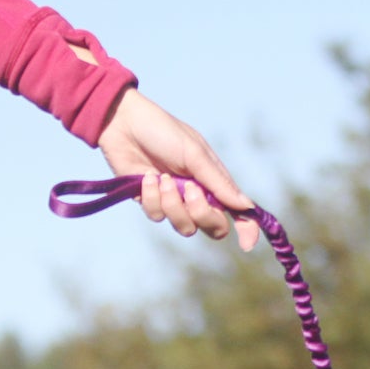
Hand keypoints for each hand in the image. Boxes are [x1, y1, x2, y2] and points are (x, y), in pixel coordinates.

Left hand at [94, 86, 258, 250]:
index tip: (246, 244)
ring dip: (173, 204)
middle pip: (212, 227)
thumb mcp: (194, 154)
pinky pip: (157, 216)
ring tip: (162, 178)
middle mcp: (198, 195)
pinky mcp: (151, 202)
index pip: (236, 211)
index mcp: (214, 181)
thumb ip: (218, 183)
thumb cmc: (162, 131)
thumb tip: (246, 206)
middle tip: (190, 190)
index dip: (246, 229)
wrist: (123, 124)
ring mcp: (175, 201)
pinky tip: (146, 178)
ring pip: (184, 227)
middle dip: (202, 214)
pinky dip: (152, 197)